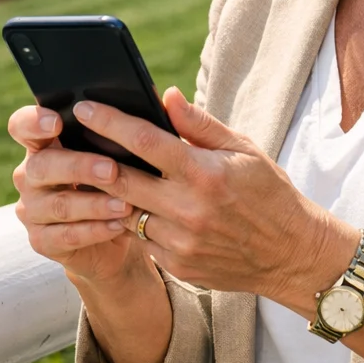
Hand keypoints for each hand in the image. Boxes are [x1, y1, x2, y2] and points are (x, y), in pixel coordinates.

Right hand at [8, 104, 145, 287]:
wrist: (121, 231)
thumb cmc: (125, 178)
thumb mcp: (133, 151)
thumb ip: (143, 124)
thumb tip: (172, 96)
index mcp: (45, 142)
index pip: (22, 125)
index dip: (34, 122)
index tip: (58, 121)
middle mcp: (31, 173)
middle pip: (42, 165)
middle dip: (79, 166)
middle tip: (112, 169)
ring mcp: (32, 208)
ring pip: (57, 204)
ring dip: (94, 203)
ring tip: (126, 204)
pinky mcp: (42, 240)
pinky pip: (64, 236)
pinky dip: (94, 230)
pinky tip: (119, 225)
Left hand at [75, 89, 354, 308]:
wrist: (291, 254)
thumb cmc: (269, 193)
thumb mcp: (243, 150)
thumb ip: (199, 124)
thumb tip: (166, 96)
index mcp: (205, 173)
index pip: (145, 141)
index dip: (110, 122)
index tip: (83, 108)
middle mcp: (189, 209)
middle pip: (121, 180)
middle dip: (92, 159)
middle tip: (72, 142)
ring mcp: (181, 243)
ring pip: (125, 213)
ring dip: (111, 194)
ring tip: (99, 174)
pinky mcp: (178, 266)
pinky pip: (142, 240)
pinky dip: (135, 221)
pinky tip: (135, 207)